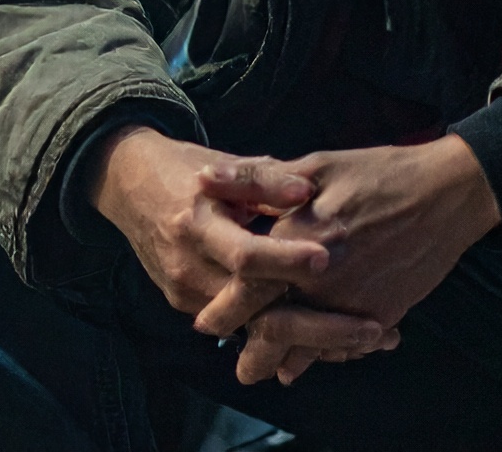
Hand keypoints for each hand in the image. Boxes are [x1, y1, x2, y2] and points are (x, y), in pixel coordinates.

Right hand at [87, 127, 388, 356]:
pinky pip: (244, 327)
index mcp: (196, 225)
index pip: (245, 256)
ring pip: (255, 329)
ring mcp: (187, 293)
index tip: (329, 260)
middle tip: (375, 330)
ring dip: (313, 338)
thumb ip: (262, 177)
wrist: (126, 188)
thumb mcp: (222, 163)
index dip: (287, 261)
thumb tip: (305, 190)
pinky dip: (290, 335)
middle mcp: (189, 268)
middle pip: (256, 312)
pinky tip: (337, 337)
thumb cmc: (185, 169)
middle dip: (317, 327)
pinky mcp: (190, 306)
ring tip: (372, 337)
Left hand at [199, 135, 500, 385]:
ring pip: (307, 345)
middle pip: (273, 327)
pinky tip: (309, 359)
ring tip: (263, 367)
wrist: (448, 194)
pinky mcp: (382, 314)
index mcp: (300, 237)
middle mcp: (324, 277)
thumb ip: (255, 178)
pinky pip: (344, 346)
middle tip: (234, 358)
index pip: (247, 284)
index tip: (206, 321)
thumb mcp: (316, 164)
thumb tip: (204, 180)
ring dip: (282, 358)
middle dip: (249, 348)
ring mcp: (355, 300)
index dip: (222, 308)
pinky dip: (323, 355)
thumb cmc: (379, 172)